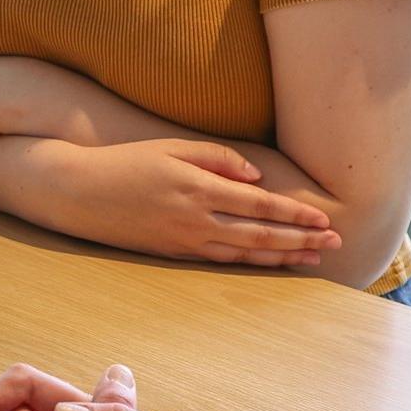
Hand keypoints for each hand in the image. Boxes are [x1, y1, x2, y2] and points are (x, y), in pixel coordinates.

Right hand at [44, 139, 337, 267]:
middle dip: (301, 240)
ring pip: (244, 253)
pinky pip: (220, 260)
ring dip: (282, 257)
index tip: (323, 219)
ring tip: (311, 258)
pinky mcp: (172, 252)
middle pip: (260, 234)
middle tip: (334, 243)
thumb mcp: (170, 147)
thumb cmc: (123, 162)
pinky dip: (250, 264)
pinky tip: (269, 263)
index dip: (295, 214)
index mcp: (198, 187)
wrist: (76, 192)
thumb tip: (256, 177)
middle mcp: (195, 218)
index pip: (260, 204)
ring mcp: (184, 240)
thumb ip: (217, 157)